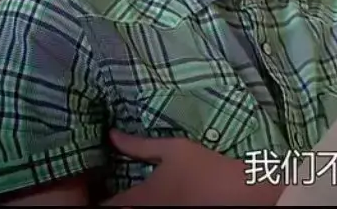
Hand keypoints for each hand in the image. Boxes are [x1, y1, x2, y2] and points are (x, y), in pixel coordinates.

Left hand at [101, 130, 281, 205]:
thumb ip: (139, 145)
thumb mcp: (175, 150)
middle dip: (112, 200)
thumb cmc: (207, 169)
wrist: (242, 194)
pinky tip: (154, 198)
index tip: (96, 181)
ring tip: (130, 193)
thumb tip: (111, 135)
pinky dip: (144, 207)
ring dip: (128, 204)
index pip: (102, 206)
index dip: (95, 195)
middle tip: (111, 186)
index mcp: (136, 200)